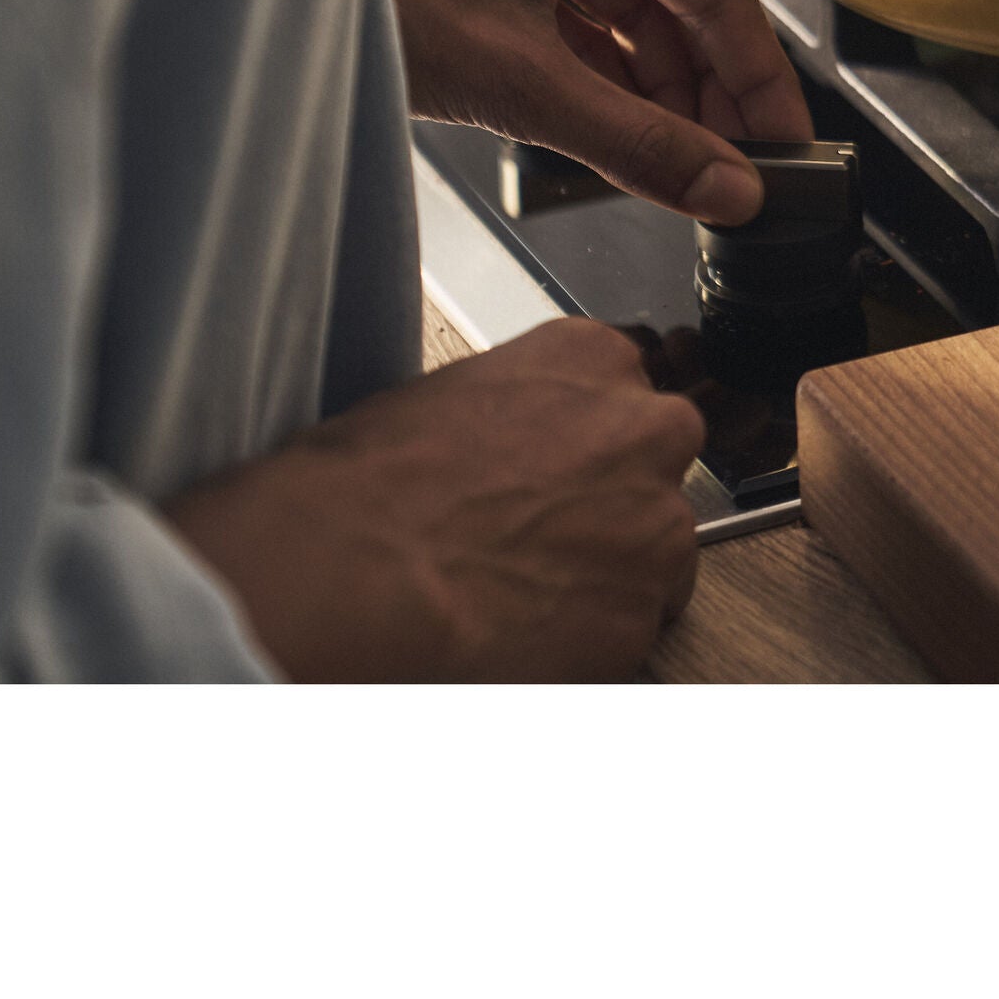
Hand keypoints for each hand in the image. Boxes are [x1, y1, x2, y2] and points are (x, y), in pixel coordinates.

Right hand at [164, 320, 704, 679]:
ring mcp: (654, 526)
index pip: (635, 389)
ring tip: (518, 593)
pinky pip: (630, 628)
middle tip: (536, 537)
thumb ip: (521, 409)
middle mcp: (644, 432)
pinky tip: (520, 634)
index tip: (566, 470)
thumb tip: (522, 440)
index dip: (596, 440)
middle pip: (658, 467)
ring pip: (656, 554)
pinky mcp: (639, 616)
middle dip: (613, 503)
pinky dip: (588, 639)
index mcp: (592, 359)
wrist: (340, 577)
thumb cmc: (359, 489)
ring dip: (606, 574)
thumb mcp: (449, 396)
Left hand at [372, 0, 808, 222]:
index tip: (784, 141)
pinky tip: (621, 116)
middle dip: (710, 79)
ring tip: (674, 152)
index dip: (757, 78)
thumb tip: (722, 188)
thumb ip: (637, 144)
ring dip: (661, 75)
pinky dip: (610, 58)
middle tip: (733, 159)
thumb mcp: (519, 85)